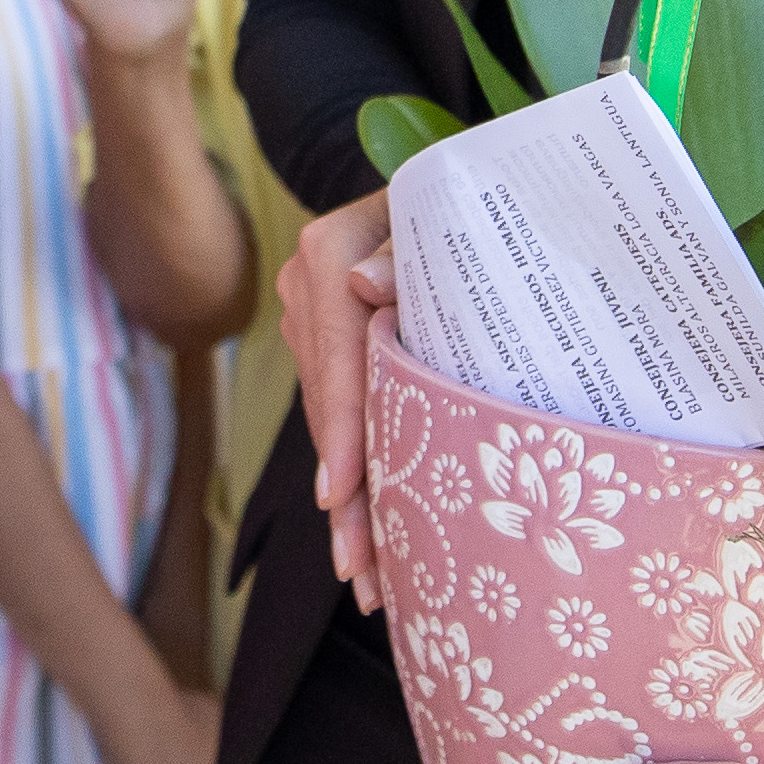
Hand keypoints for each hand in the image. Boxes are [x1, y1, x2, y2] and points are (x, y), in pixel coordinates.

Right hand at [277, 188, 396, 615]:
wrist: (438, 186)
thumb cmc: (457, 202)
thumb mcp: (438, 215)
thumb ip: (406, 250)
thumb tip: (366, 285)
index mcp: (326, 254)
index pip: (334, 351)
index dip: (340, 426)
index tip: (341, 492)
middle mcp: (305, 292)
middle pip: (327, 404)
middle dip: (346, 492)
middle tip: (362, 570)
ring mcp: (309, 323)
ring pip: (329, 422)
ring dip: (349, 499)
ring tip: (369, 577)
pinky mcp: (325, 348)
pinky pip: (337, 417)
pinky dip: (352, 473)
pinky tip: (366, 534)